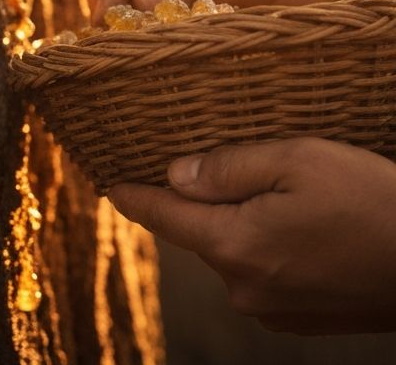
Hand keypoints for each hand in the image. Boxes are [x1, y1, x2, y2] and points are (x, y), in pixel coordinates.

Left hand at [109, 139, 395, 333]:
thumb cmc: (370, 201)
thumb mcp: (296, 160)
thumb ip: (227, 167)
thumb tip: (175, 175)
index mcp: (234, 245)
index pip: (162, 217)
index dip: (132, 195)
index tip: (108, 182)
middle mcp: (244, 286)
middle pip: (198, 232)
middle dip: (196, 200)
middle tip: (207, 164)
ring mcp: (273, 308)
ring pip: (231, 251)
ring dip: (236, 222)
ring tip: (266, 191)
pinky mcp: (300, 318)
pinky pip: (261, 272)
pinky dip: (263, 246)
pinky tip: (294, 225)